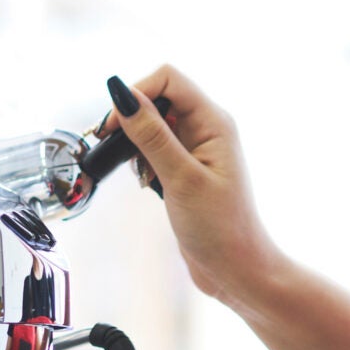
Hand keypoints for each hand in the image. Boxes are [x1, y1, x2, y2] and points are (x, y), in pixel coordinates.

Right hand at [99, 66, 279, 307]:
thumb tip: (124, 97)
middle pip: (158, 97)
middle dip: (132, 118)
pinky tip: (146, 183)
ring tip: (139, 174)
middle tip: (113, 147)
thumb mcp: (181, 179)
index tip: (114, 124)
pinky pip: (156, 149)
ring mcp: (196, 149)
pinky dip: (143, 161)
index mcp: (214, 122)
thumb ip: (152, 136)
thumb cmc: (220, 229)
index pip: (168, 79)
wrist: (236, 270)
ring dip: (136, 142)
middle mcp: (206, 129)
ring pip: (153, 124)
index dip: (137, 92)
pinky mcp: (185, 169)